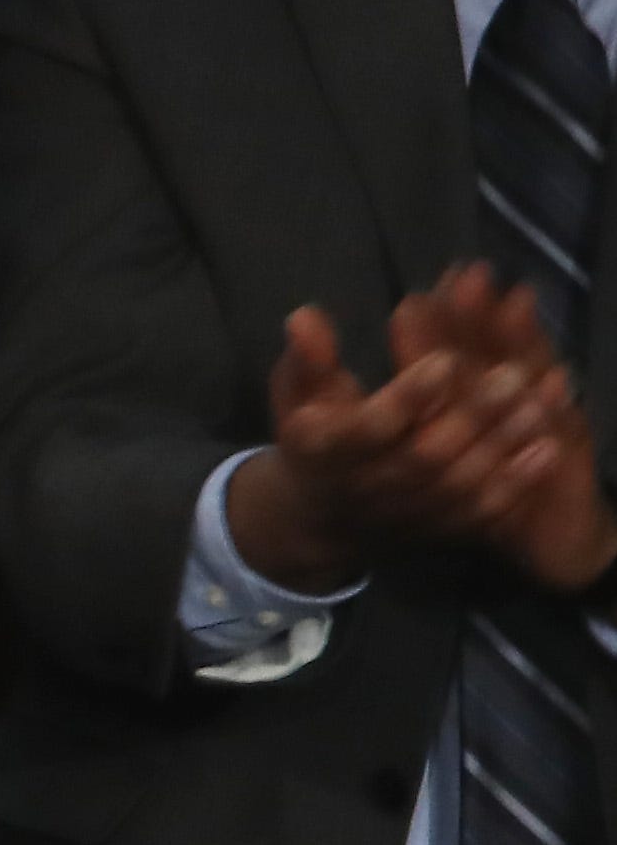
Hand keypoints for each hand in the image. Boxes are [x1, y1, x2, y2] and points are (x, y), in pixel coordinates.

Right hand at [231, 273, 597, 589]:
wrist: (320, 520)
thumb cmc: (316, 442)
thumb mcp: (296, 400)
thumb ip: (307, 360)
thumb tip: (304, 315)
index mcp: (328, 453)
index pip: (369, 427)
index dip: (408, 397)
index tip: (446, 359)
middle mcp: (368, 487)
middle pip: (425, 456)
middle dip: (472, 416)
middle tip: (514, 374)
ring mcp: (405, 512)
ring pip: (460, 483)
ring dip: (504, 445)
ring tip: (542, 401)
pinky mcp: (436, 529)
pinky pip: (479, 512)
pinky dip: (516, 483)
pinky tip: (547, 448)